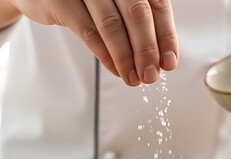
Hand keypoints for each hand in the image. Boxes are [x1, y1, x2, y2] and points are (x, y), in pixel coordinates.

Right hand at [9, 0, 178, 85]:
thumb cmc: (85, 0)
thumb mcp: (116, 4)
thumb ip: (137, 24)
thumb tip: (160, 59)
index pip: (157, 5)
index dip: (165, 36)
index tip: (169, 63)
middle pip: (137, 14)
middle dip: (147, 50)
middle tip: (151, 76)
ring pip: (112, 25)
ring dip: (126, 57)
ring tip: (133, 79)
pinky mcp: (60, 0)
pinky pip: (88, 32)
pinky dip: (105, 55)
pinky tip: (116, 69)